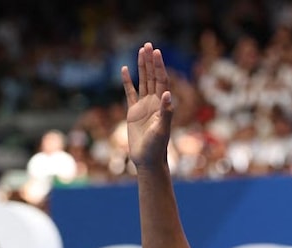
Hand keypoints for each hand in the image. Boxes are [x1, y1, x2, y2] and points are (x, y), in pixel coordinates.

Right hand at [121, 43, 173, 170]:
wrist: (147, 159)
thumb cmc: (157, 146)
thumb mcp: (162, 129)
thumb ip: (165, 112)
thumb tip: (166, 94)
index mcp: (162, 105)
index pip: (161, 81)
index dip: (158, 66)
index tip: (156, 52)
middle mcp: (154, 102)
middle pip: (152, 77)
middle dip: (150, 61)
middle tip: (148, 45)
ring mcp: (144, 106)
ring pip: (142, 82)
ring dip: (141, 67)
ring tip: (140, 51)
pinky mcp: (133, 112)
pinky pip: (130, 93)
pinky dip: (127, 81)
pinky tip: (124, 70)